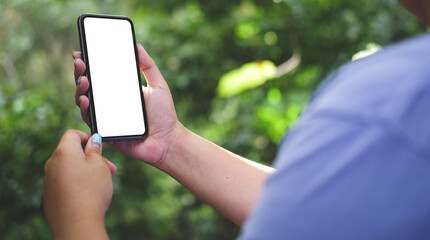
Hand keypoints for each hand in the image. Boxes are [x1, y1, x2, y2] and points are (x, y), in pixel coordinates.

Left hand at [43, 130, 115, 238]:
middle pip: (71, 152)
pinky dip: (77, 183)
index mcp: (64, 152)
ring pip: (69, 168)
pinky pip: (64, 182)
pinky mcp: (50, 196)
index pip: (73, 133)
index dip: (88, 137)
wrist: (77, 225)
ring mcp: (49, 181)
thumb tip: (92, 140)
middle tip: (109, 168)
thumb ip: (95, 150)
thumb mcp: (99, 166)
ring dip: (85, 170)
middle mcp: (52, 164)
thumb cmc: (91, 192)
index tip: (100, 147)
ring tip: (101, 183)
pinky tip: (89, 195)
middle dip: (91, 157)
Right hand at [73, 45, 181, 165]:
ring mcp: (106, 117)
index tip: (82, 51)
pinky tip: (85, 99)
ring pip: (84, 101)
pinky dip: (84, 109)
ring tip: (83, 80)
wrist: (168, 141)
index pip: (100, 74)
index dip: (88, 63)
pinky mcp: (104, 132)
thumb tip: (137, 45)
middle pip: (88, 85)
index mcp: (120, 90)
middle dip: (80, 72)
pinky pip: (90, 119)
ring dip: (79, 89)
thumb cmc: (165, 115)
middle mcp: (110, 103)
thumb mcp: (158, 85)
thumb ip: (148, 66)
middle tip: (80, 62)